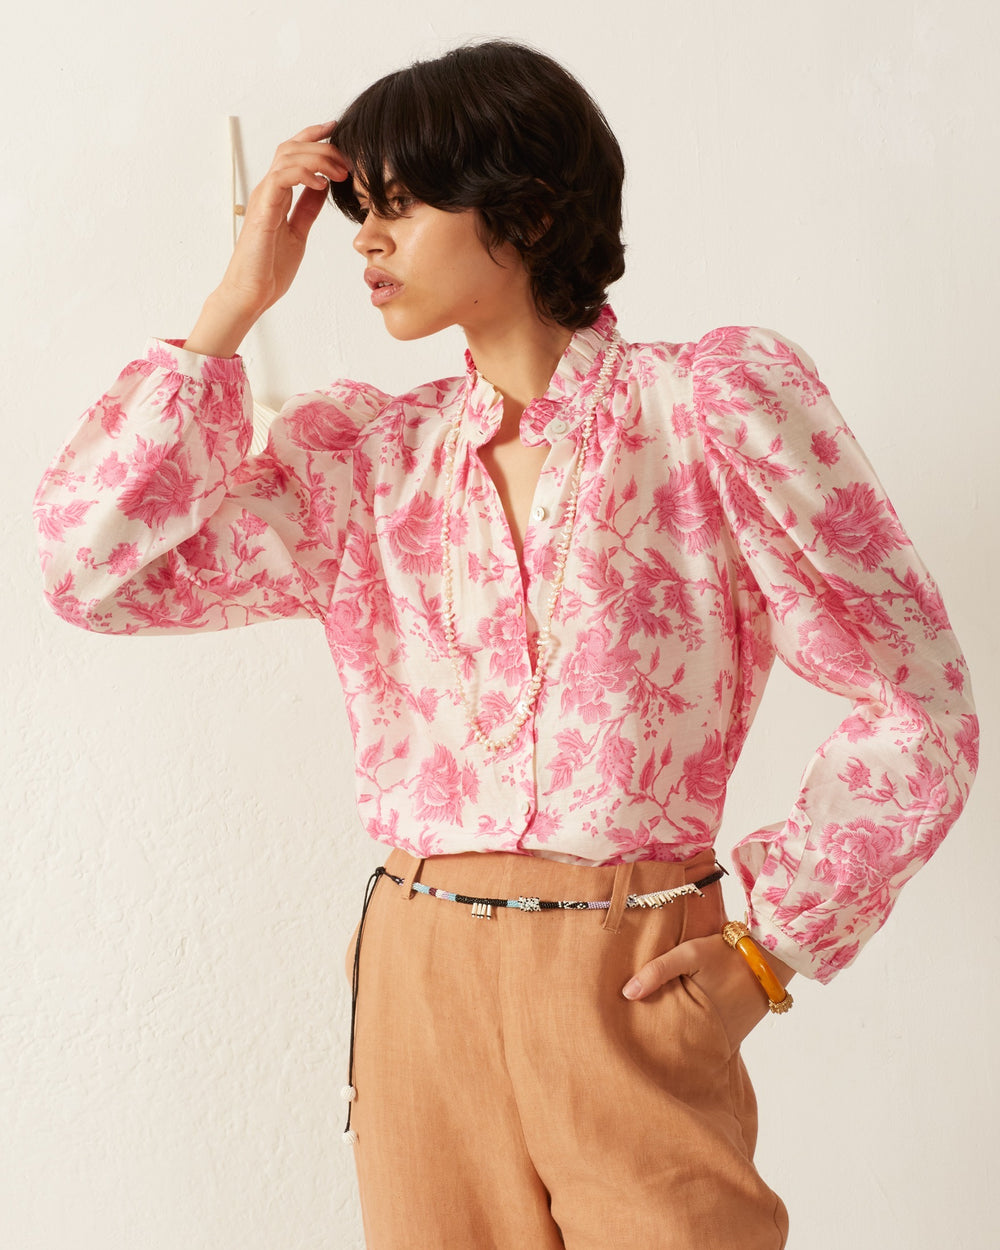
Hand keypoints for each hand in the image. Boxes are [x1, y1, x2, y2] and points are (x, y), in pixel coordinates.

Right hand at [185, 123, 349, 355]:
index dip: (315, 138)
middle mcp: (268, 190)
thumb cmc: (270, 268)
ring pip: (287, 156)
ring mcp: (263, 198)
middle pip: (292, 147)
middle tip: (347, 159)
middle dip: (322, 145)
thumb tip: (323, 188)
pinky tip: (322, 184)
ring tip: (340, 172)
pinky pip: (282, 178)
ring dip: (318, 158)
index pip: (294, 154)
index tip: (338, 133)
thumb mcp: (298, 232)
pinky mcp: (262, 210)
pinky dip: (303, 174)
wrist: (252, 292)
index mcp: (277, 194)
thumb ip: (308, 208)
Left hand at [622, 934, 794, 1050]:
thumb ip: (659, 970)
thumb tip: (627, 993)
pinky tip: (675, 1027)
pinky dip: (690, 1034)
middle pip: (674, 1049)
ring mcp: (724, 1040)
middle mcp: (711, 1039)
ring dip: (672, 1040)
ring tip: (643, 1036)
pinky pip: (703, 1038)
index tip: (618, 1041)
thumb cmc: (729, 954)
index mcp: (697, 1023)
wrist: (773, 957)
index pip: (662, 1043)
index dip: (641, 1043)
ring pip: (689, 1044)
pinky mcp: (731, 1035)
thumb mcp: (691, 953)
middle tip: (624, 1044)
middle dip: (654, 1047)